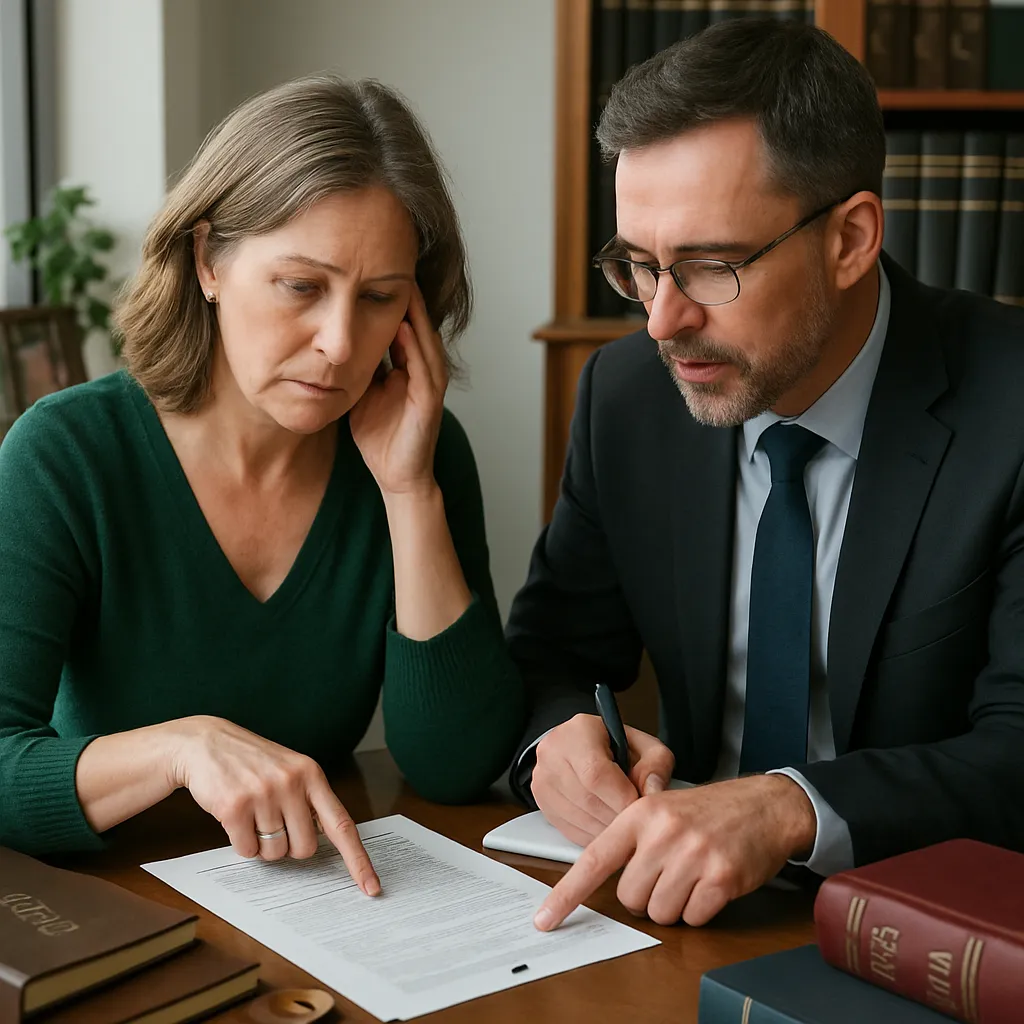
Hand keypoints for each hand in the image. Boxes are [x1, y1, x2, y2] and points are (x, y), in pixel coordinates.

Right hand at [169, 717, 380, 895]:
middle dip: (288, 845)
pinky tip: (235, 817)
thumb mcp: (290, 770)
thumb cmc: (252, 762)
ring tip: (252, 814)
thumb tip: (328, 842)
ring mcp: (263, 794)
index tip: (371, 886)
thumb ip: (310, 800)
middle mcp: (292, 783)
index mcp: (312, 775)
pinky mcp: (235, 807)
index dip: (358, 859)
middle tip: (272, 821)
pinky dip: (241, 843)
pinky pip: (247, 850)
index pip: (342, 824)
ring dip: (262, 844)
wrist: (206, 743)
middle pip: (305, 848)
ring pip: (275, 853)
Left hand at [350, 284, 447, 497]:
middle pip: (416, 321)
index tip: (368, 267)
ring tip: (402, 282)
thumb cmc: (379, 435)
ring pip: (424, 338)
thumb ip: (357, 362)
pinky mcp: (429, 402)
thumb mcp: (361, 389)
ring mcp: (429, 384)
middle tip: (390, 260)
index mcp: (408, 363)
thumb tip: (331, 337)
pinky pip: (424, 368)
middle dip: (405, 293)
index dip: (387, 295)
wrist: (396, 476)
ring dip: (415, 311)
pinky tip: (404, 326)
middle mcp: (423, 368)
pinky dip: (415, 346)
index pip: (401, 320)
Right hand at [531, 713, 674, 846]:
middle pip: (587, 799)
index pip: (596, 774)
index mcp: (579, 732)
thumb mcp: (644, 746)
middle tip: (636, 821)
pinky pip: (569, 830)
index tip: (640, 808)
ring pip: (578, 818)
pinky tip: (606, 827)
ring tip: (623, 823)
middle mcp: (553, 752)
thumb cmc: (614, 746)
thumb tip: (652, 791)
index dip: (621, 798)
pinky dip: (593, 836)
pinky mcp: (541, 801)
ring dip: (606, 830)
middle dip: (617, 818)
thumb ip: (655, 765)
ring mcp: (542, 778)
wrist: (581, 746)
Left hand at [533, 774, 816, 929]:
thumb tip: (605, 878)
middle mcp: (663, 832)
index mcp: (640, 814)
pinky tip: (712, 884)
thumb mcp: (662, 809)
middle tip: (669, 873)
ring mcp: (693, 855)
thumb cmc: (708, 811)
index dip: (567, 893)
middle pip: (630, 897)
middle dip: (647, 896)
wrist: (765, 805)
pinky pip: (694, 918)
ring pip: (661, 913)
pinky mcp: (721, 877)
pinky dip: (701, 910)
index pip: (594, 858)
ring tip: (692, 876)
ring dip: (675, 905)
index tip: (546, 919)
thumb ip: (633, 839)